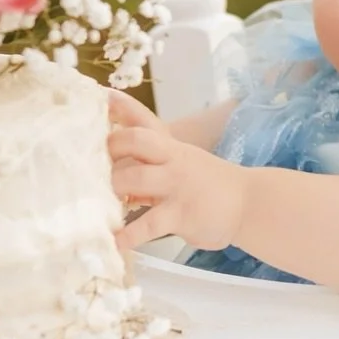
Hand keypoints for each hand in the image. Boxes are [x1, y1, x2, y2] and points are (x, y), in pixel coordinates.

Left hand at [108, 89, 245, 252]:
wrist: (248, 202)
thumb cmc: (208, 183)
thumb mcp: (182, 162)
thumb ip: (152, 163)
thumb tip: (115, 169)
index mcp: (172, 146)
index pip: (143, 119)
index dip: (120, 107)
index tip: (99, 96)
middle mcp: (174, 159)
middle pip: (137, 140)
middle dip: (111, 148)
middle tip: (91, 164)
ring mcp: (177, 185)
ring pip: (137, 177)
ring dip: (113, 189)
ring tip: (95, 204)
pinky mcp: (181, 214)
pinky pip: (148, 224)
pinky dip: (128, 235)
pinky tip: (115, 243)